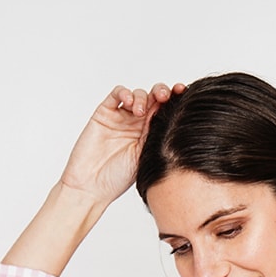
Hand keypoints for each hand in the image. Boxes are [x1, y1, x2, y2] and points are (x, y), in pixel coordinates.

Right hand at [60, 82, 184, 207]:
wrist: (92, 185)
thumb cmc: (117, 179)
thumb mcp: (146, 158)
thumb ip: (157, 137)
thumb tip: (179, 121)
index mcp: (150, 135)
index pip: (166, 111)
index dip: (176, 99)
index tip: (183, 93)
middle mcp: (137, 124)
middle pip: (153, 98)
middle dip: (162, 92)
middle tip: (165, 97)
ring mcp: (121, 117)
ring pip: (137, 94)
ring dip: (142, 97)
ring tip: (140, 112)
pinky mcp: (105, 113)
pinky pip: (116, 95)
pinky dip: (124, 93)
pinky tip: (128, 102)